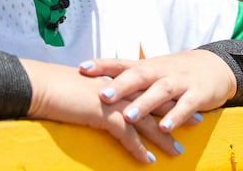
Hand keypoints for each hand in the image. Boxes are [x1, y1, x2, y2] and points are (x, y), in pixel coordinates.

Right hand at [21, 59, 182, 163]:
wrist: (44, 85)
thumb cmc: (57, 86)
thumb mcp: (83, 87)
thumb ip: (98, 92)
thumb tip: (103, 98)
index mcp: (116, 81)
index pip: (147, 87)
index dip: (166, 95)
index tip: (184, 99)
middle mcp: (120, 89)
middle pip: (156, 102)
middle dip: (177, 112)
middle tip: (198, 121)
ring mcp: (114, 102)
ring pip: (147, 121)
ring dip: (164, 137)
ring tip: (178, 151)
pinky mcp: (105, 115)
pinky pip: (128, 136)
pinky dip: (139, 149)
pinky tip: (149, 161)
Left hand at [79, 49, 235, 133]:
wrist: (216, 66)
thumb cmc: (175, 71)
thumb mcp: (152, 71)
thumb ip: (128, 78)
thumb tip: (94, 84)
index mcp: (147, 67)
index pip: (121, 63)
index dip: (102, 65)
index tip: (82, 69)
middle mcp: (161, 72)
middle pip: (138, 75)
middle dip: (120, 85)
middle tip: (102, 95)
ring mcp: (180, 82)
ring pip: (160, 90)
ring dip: (144, 103)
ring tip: (128, 116)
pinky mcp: (198, 94)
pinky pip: (186, 106)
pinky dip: (176, 116)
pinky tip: (165, 127)